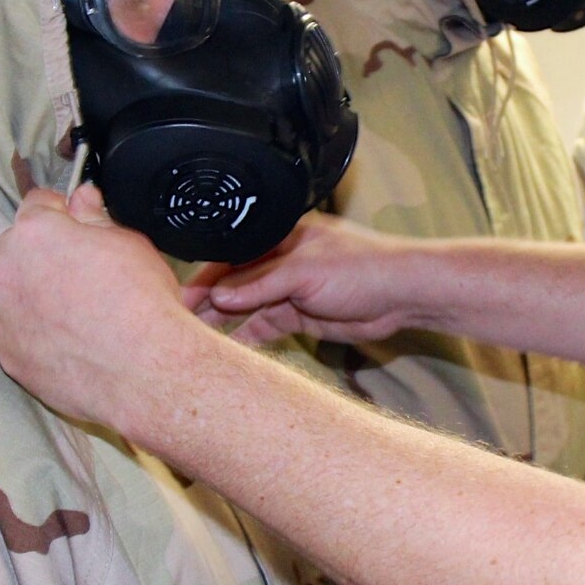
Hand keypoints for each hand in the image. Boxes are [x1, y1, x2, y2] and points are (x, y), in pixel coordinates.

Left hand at [0, 185, 196, 433]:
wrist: (144, 370)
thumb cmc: (141, 302)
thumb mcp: (129, 242)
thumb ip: (94, 216)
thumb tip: (82, 197)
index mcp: (35, 232)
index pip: (37, 204)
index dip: (64, 212)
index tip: (80, 225)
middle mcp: (6, 270)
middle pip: (18, 249)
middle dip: (44, 255)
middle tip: (86, 274)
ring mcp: (3, 316)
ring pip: (16, 294)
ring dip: (38, 296)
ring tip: (82, 315)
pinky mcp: (10, 355)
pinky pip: (20, 335)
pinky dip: (40, 335)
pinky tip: (75, 343)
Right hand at [183, 214, 428, 346]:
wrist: (404, 295)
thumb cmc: (364, 267)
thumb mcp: (305, 271)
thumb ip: (260, 283)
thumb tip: (220, 295)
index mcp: (281, 235)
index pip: (232, 254)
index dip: (206, 276)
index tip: (181, 297)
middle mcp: (282, 260)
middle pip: (235, 282)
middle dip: (208, 300)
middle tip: (179, 322)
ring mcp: (291, 289)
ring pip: (247, 306)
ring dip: (223, 321)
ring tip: (194, 338)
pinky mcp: (301, 315)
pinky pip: (266, 326)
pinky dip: (248, 337)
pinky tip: (228, 349)